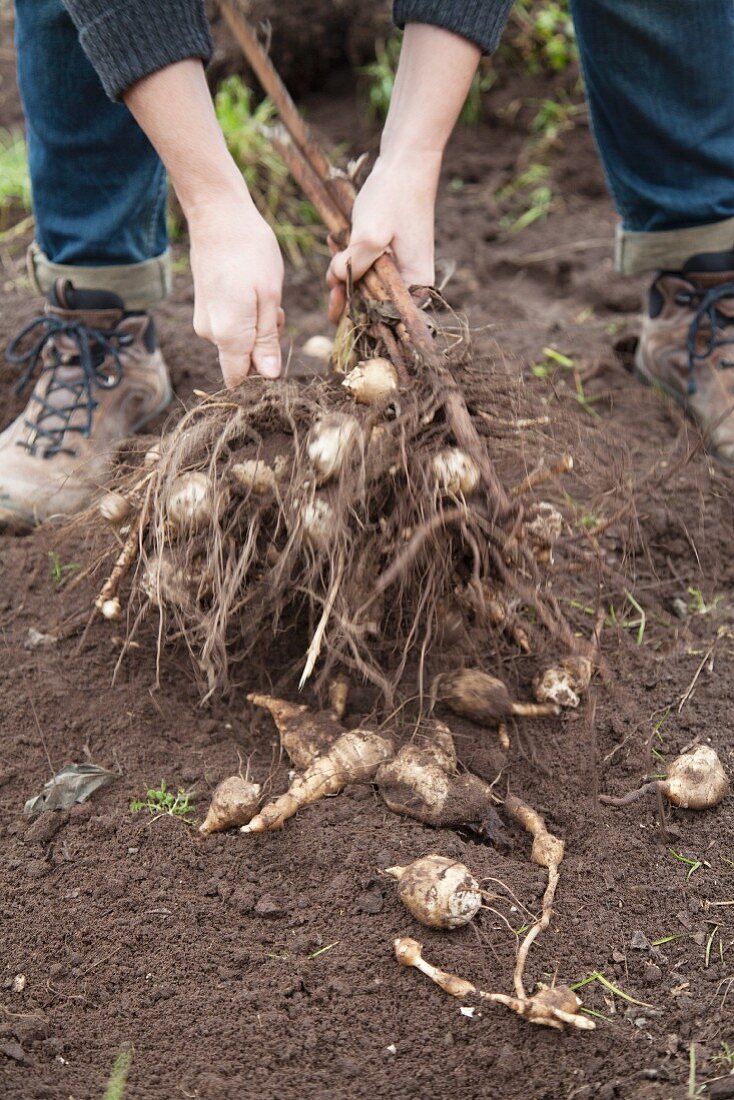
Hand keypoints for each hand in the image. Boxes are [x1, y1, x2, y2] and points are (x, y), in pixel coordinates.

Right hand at [187, 192, 284, 386]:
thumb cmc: (250, 251)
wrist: (218, 214)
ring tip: (265, 296)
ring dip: (257, 329)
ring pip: (238, 341)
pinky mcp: (204, 308)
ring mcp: (204, 320)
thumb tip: (268, 376)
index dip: (260, 379)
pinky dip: (246, 317)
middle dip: (264, 347)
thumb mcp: (269, 297)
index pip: (239, 379)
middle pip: (241, 360)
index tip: (277, 356)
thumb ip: (266, 341)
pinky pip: (229, 326)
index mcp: (227, 335)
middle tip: (275, 313)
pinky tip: (252, 292)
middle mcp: (209, 334)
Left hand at [326, 151, 440, 322]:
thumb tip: (336, 281)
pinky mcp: (389, 256)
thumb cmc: (394, 195)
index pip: (386, 320)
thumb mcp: (370, 232)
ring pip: (364, 286)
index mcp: (417, 285)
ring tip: (336, 248)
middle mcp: (411, 283)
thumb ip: (355, 262)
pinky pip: (364, 268)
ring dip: (344, 272)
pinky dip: (348, 259)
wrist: (404, 162)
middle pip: (372, 306)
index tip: (336, 299)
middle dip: (347, 292)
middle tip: (331, 275)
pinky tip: (337, 242)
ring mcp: (400, 269)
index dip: (358, 317)